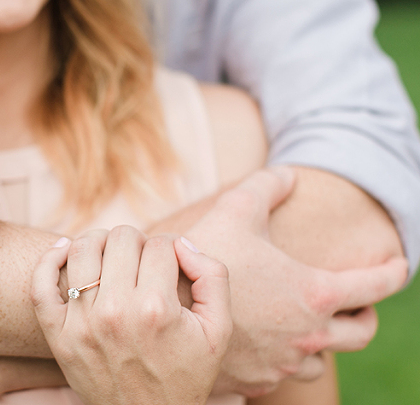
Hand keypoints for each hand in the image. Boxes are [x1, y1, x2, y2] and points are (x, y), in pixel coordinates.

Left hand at [32, 226, 232, 404]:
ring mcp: (82, 324)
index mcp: (158, 309)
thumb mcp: (218, 330)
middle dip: (138, 242)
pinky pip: (40, 284)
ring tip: (112, 256)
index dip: (169, 249)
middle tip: (142, 261)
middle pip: (122, 239)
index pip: (160, 245)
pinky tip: (66, 250)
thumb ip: (212, 276)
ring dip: (100, 242)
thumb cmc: (186, 374)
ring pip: (84, 249)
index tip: (169, 264)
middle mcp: (116, 312)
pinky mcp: (58, 336)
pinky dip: (50, 258)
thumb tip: (180, 242)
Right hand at [184, 168, 407, 395]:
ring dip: (320, 344)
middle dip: (365, 316)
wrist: (159, 308)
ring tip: (304, 328)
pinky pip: (278, 378)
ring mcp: (281, 365)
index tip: (400, 265)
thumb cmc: (202, 256)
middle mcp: (307, 336)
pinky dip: (279, 362)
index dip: (393, 272)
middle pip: (359, 335)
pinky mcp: (253, 382)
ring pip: (319, 362)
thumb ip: (266, 186)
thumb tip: (288, 173)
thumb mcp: (236, 209)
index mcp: (314, 295)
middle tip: (358, 305)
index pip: (375, 285)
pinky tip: (262, 348)